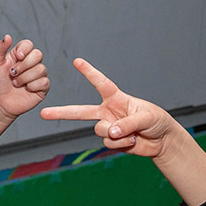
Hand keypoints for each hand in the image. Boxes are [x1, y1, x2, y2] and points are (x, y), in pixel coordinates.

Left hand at [0, 35, 48, 118]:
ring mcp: (38, 75)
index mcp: (20, 55)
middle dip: (24, 65)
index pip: (29, 44)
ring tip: (16, 83)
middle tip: (12, 73)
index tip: (17, 57)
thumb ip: (0, 48)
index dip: (25, 49)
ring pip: (41, 69)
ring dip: (25, 78)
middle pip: (38, 55)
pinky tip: (26, 89)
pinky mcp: (42, 87)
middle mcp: (31, 63)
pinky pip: (44, 82)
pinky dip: (32, 86)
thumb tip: (7, 36)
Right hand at [40, 58, 175, 158]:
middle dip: (61, 113)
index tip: (77, 61)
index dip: (89, 72)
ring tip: (132, 134)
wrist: (161, 141)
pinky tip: (132, 141)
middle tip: (43, 113)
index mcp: (116, 98)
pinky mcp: (112, 141)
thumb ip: (127, 124)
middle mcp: (108, 112)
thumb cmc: (156, 121)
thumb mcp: (146, 117)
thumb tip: (111, 133)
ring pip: (99, 130)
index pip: (101, 83)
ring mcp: (109, 127)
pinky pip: (108, 143)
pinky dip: (121, 144)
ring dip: (115, 134)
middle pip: (81, 112)